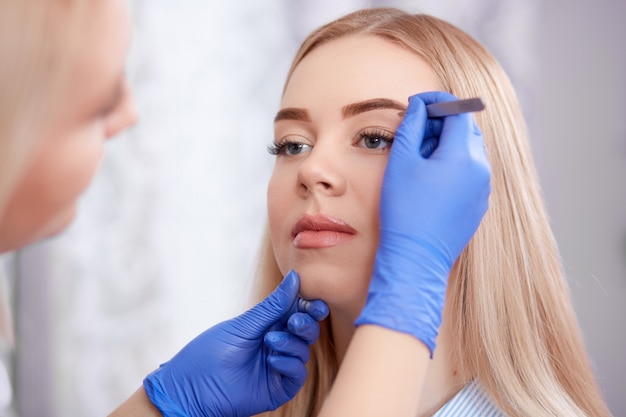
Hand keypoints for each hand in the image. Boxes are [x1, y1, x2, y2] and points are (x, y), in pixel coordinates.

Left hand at [143, 270, 328, 416]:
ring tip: (269, 341)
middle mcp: (277, 344)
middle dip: (305, 324)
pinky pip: (298, 374)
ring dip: (291, 343)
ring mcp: (279, 366)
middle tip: (294, 322)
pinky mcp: (279, 387)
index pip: (297, 312)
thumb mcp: (244, 325)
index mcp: (268, 325)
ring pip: (304, 351)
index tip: (317, 304)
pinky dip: (290, 364)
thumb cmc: (211, 353)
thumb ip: (273, 305)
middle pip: (306, 331)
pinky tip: (273, 360)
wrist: (193, 388)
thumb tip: (294, 277)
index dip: (310, 307)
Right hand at [355, 91, 490, 354]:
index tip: (416, 103)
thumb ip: (412, 127)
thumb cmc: (404, 210)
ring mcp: (483, 190)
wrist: (415, 259)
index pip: (457, 111)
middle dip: (442, 122)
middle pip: (466, 130)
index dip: (436, 101)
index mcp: (464, 156)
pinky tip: (429, 179)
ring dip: (447, 144)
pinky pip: (470, 173)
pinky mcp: (478, 205)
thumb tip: (419, 107)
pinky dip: (453, 165)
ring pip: (469, 151)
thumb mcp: (402, 162)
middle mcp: (481, 170)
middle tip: (415, 129)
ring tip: (420, 156)